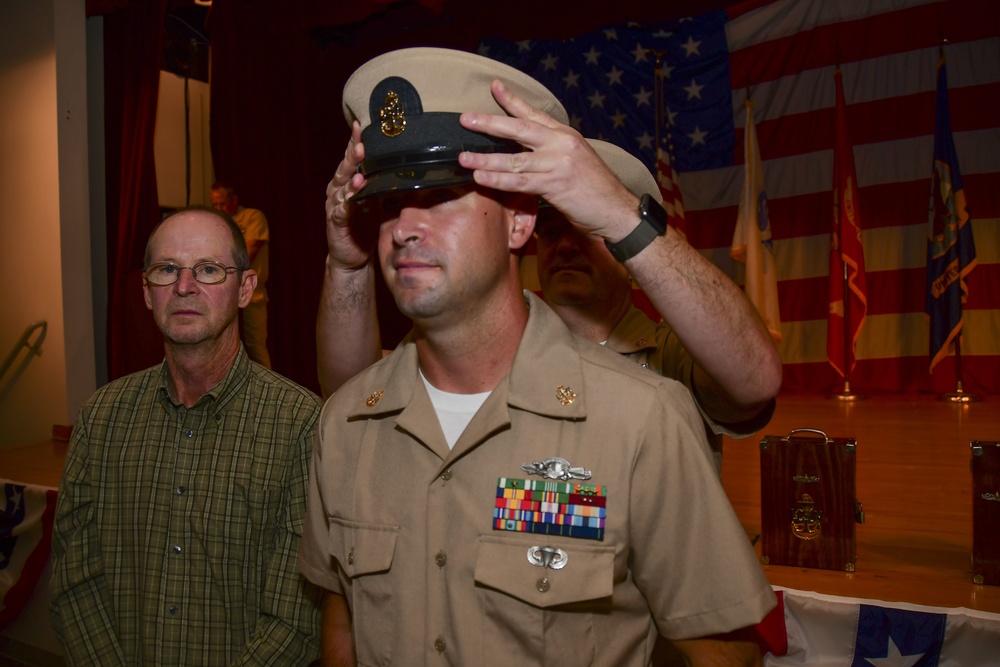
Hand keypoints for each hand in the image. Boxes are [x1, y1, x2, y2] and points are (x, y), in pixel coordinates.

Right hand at [325, 121, 374, 269]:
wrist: (352, 254)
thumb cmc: (364, 224)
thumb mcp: (376, 199)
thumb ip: (382, 182)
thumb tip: (406, 165)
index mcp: (348, 181)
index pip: (352, 158)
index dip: (355, 142)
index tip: (361, 126)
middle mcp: (339, 189)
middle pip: (345, 169)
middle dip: (352, 157)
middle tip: (360, 144)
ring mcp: (336, 205)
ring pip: (343, 188)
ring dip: (351, 179)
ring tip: (359, 171)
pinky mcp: (337, 222)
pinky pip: (342, 211)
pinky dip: (347, 204)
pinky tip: (352, 198)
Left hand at [457, 80, 638, 241]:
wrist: (616, 210)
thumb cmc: (596, 189)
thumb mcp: (577, 160)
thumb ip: (554, 152)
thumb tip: (530, 152)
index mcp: (566, 135)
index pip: (535, 113)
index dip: (512, 100)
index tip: (494, 86)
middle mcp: (561, 144)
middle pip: (519, 129)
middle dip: (490, 123)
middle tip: (466, 119)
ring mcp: (558, 164)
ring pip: (514, 158)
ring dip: (485, 158)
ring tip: (464, 157)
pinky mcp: (554, 186)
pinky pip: (520, 181)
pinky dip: (498, 179)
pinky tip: (481, 176)